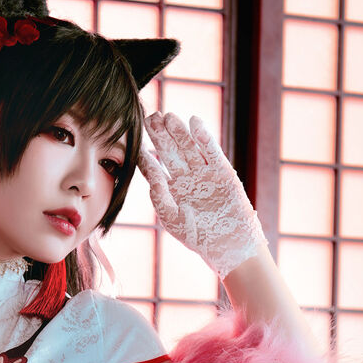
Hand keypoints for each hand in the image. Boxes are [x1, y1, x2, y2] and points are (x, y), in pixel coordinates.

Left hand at [137, 113, 267, 277]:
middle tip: (150, 117)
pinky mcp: (223, 172)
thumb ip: (160, 198)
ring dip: (179, 132)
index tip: (134, 140)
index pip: (155, 168)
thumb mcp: (173, 219)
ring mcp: (205, 174)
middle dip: (160, 135)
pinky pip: (212, 152)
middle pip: (170, 152)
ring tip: (168, 116)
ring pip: (189, 148)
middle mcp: (187, 179)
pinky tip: (194, 122)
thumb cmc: (199, 237)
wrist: (229, 246)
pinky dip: (204, 137)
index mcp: (172, 191)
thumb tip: (151, 177)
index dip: (146, 154)